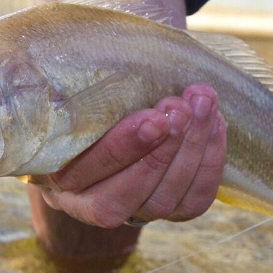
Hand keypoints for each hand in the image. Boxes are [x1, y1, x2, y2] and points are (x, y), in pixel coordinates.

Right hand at [30, 83, 225, 227]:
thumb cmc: (92, 101)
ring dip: (191, 150)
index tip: (153, 117)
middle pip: (127, 195)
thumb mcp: (79, 95)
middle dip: (162, 151)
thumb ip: (87, 90)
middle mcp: (90, 205)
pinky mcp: (170, 212)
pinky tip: (216, 125)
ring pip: (165, 201)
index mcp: (57, 178)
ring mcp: (135, 214)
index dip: (123, 147)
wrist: (120, 116)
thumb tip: (104, 59)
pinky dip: (210, 162)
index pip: (86, 173)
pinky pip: (194, 201)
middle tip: (182, 107)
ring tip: (203, 104)